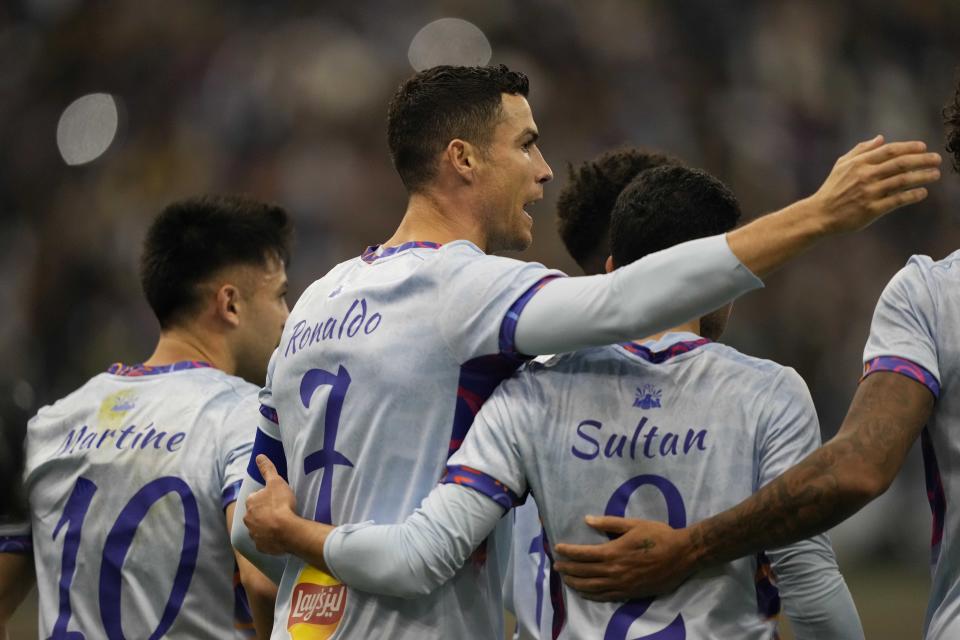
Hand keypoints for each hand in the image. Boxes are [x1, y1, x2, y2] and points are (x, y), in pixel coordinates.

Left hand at [244, 455, 297, 554]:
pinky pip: (264, 542)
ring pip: (258, 528)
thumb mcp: (276, 482)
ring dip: (266, 526)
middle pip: (255, 513)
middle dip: (264, 513)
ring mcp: (254, 534)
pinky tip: (279, 537)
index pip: (255, 497)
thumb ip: (267, 469)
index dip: (265, 498)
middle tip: (279, 511)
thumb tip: (259, 456)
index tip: (275, 499)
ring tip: (280, 525)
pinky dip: (269, 540)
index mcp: (250, 503)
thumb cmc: (281, 504)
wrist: (286, 530)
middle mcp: (248, 519)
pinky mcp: (261, 546)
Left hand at [553, 516, 695, 601]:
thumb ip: (608, 523)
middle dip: (568, 568)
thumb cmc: (658, 535)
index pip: (583, 554)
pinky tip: (584, 593)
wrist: (683, 554)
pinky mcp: (630, 593)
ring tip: (565, 579)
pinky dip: (591, 595)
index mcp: (613, 552)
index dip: (568, 552)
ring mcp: (622, 584)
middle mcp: (615, 571)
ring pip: (592, 587)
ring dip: (576, 583)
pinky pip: (606, 597)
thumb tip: (587, 520)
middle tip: (556, 565)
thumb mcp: (633, 524)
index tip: (557, 548)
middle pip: (584, 572)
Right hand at [810, 135, 940, 233]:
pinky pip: (897, 200)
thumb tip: (881, 138)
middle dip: (922, 160)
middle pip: (900, 164)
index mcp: (859, 163)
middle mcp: (865, 176)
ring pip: (902, 181)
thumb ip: (861, 150)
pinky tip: (922, 192)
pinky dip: (912, 195)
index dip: (909, 147)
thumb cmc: (832, 189)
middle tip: (937, 159)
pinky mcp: (871, 209)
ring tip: (935, 174)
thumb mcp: (842, 165)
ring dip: (922, 176)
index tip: (923, 147)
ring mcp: (869, 193)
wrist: (820, 214)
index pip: (889, 151)